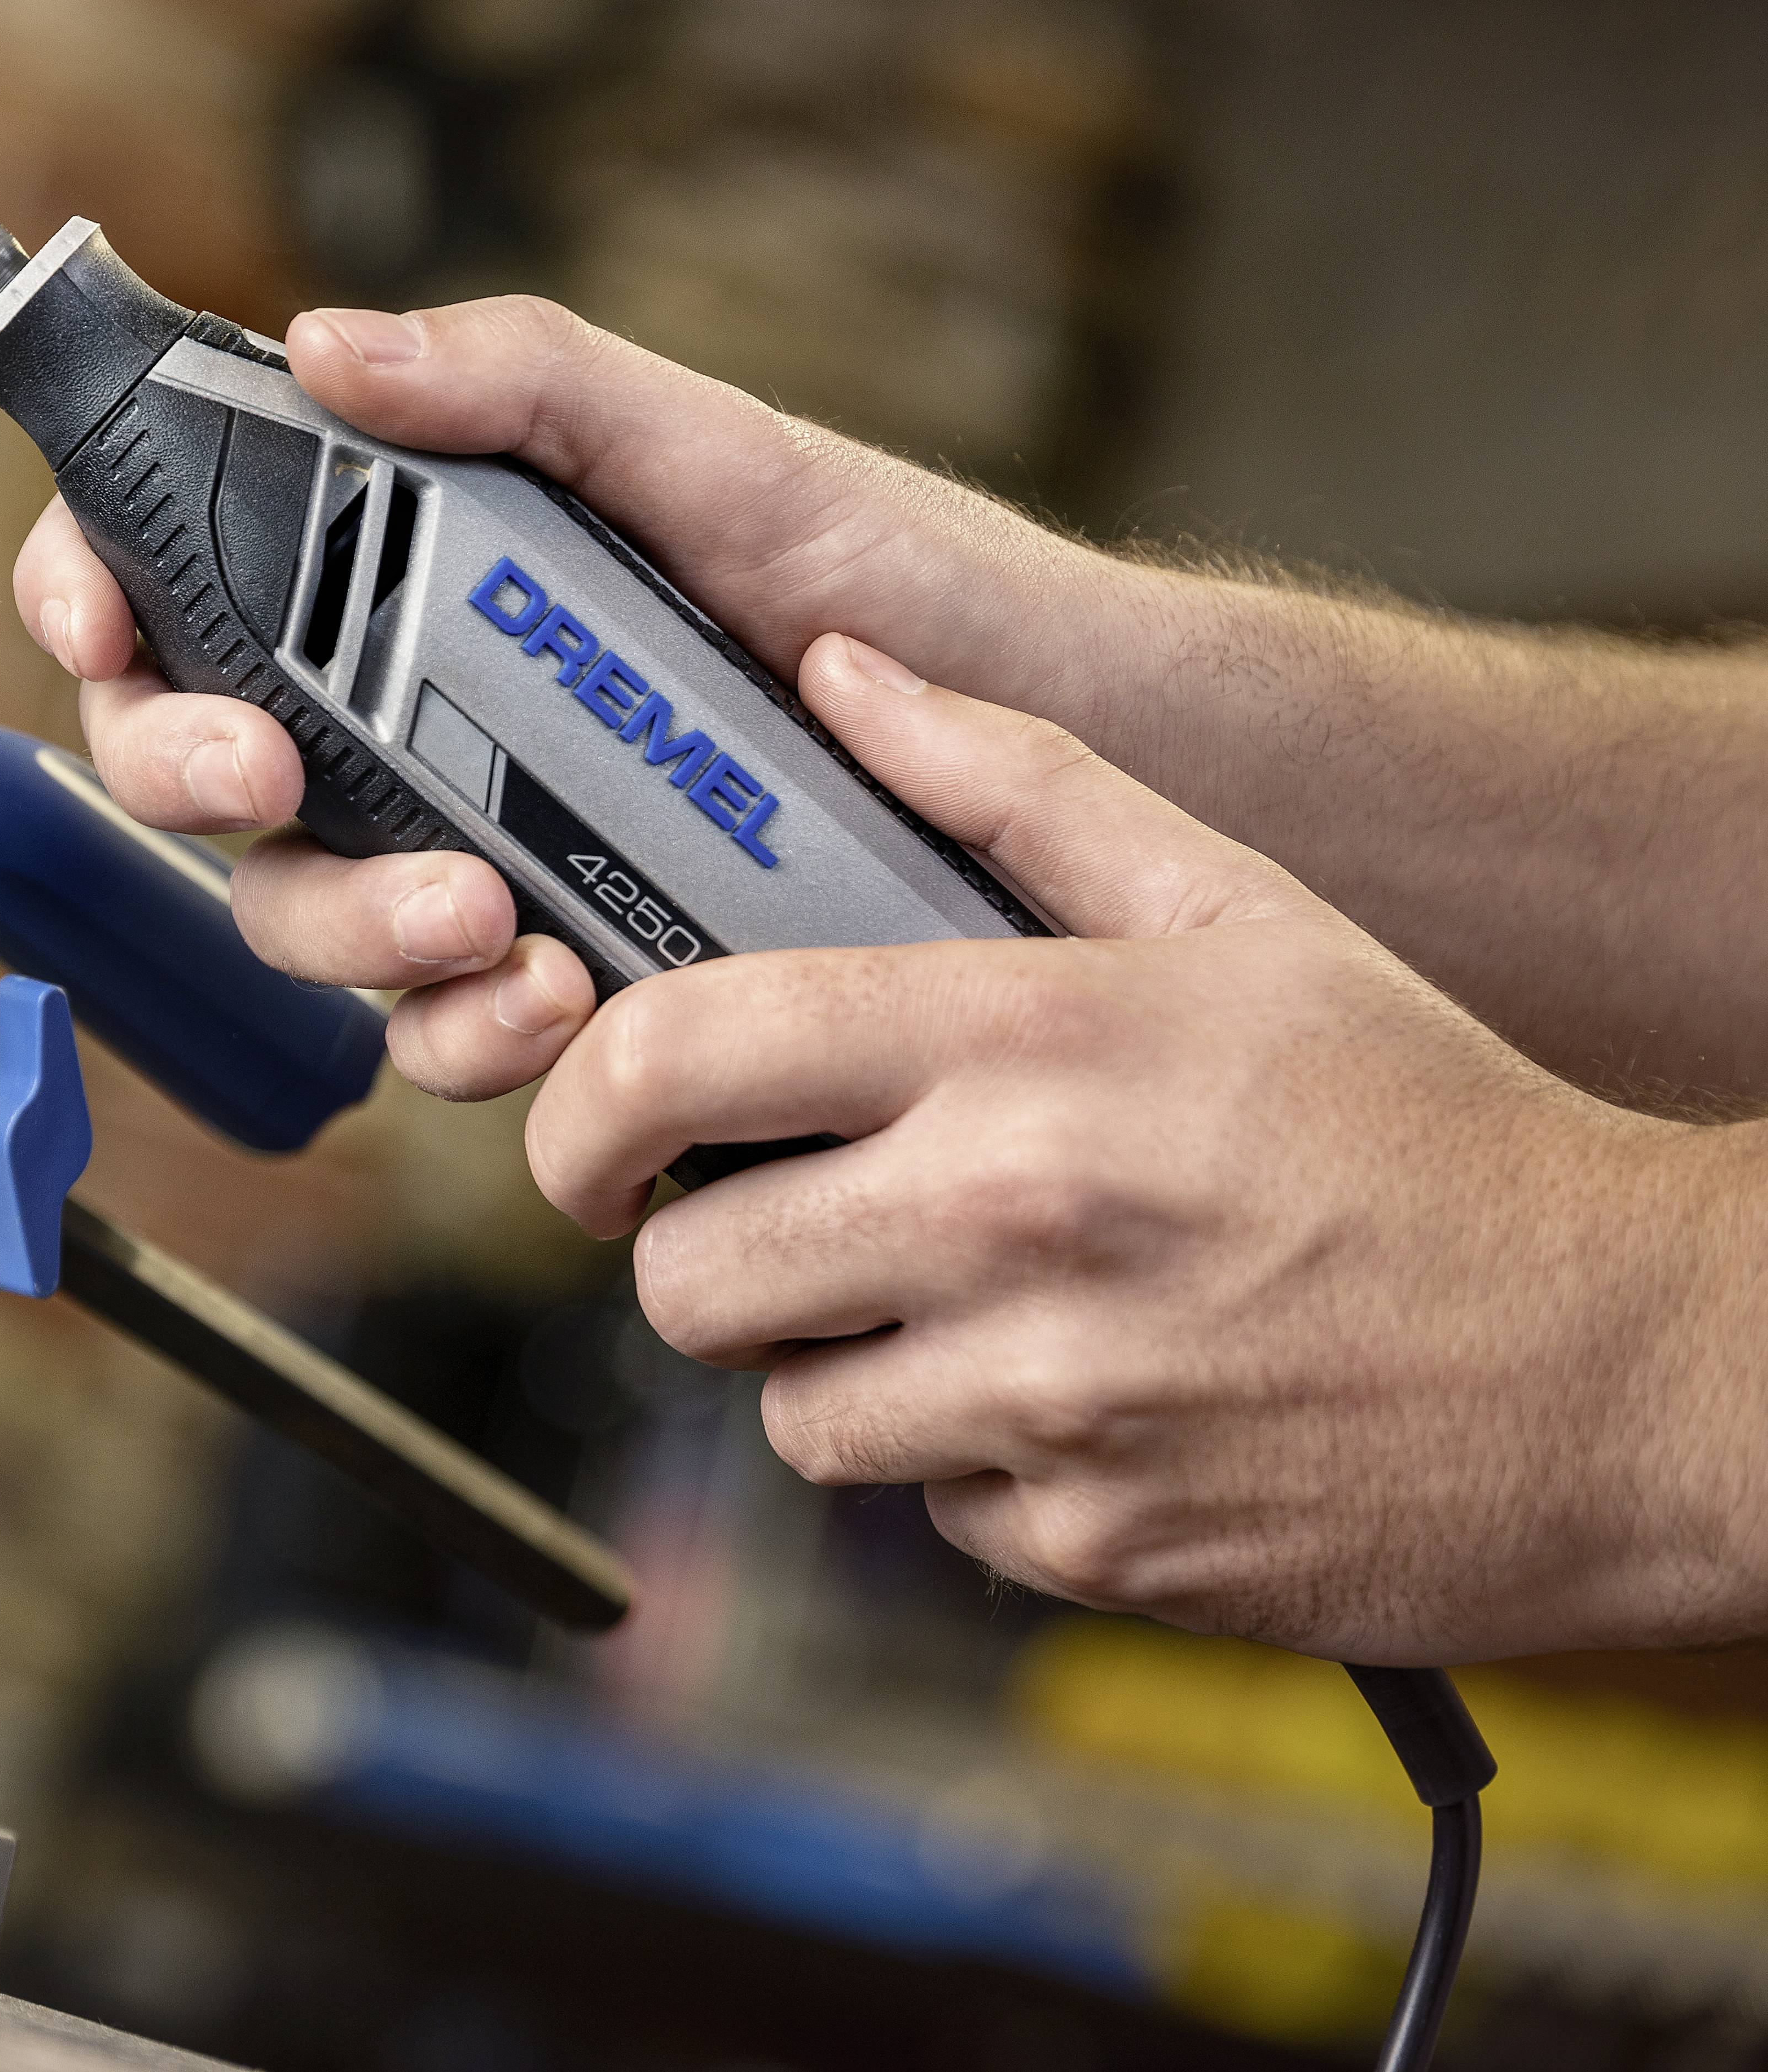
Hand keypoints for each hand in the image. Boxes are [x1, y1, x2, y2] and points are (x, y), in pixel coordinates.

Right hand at [15, 296, 1145, 1101]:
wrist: (1058, 753)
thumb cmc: (893, 581)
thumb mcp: (709, 449)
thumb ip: (523, 382)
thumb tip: (330, 344)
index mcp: (410, 580)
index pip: (178, 580)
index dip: (90, 593)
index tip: (105, 621)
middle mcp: (410, 723)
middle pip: (198, 772)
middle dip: (194, 778)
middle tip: (270, 771)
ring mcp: (470, 853)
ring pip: (305, 922)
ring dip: (353, 929)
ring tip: (482, 914)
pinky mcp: (552, 972)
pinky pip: (440, 1034)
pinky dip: (471, 1032)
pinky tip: (563, 998)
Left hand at [535, 632, 1767, 1662]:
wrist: (1634, 1358)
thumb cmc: (1431, 1123)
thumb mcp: (1236, 908)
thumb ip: (1014, 782)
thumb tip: (842, 673)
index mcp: (1026, 1044)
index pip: (681, 1057)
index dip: (583, 1106)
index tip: (592, 1137)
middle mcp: (1014, 1220)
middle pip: (687, 1275)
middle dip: (710, 1257)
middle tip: (800, 1225)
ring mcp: (1050, 1402)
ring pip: (789, 1409)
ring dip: (841, 1369)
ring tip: (969, 1307)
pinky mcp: (1091, 1543)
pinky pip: (925, 1513)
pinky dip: (970, 1471)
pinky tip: (1080, 1398)